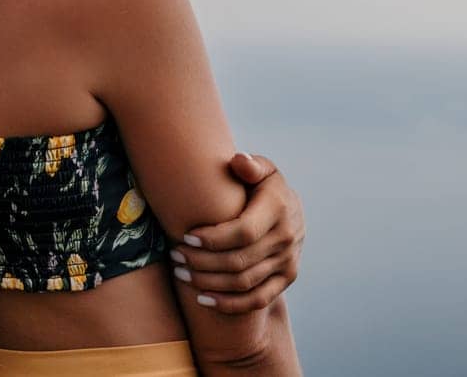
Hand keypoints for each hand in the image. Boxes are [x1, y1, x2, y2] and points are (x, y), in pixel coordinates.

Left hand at [168, 152, 304, 313]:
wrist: (292, 210)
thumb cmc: (263, 186)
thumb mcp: (262, 169)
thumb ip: (250, 165)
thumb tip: (239, 161)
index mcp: (279, 209)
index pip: (243, 232)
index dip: (213, 239)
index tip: (185, 236)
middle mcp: (287, 238)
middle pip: (239, 261)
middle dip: (201, 261)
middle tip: (175, 255)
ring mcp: (288, 262)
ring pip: (244, 283)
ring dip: (208, 282)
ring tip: (181, 273)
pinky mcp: (286, 279)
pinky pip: (257, 300)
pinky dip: (229, 304)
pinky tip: (203, 299)